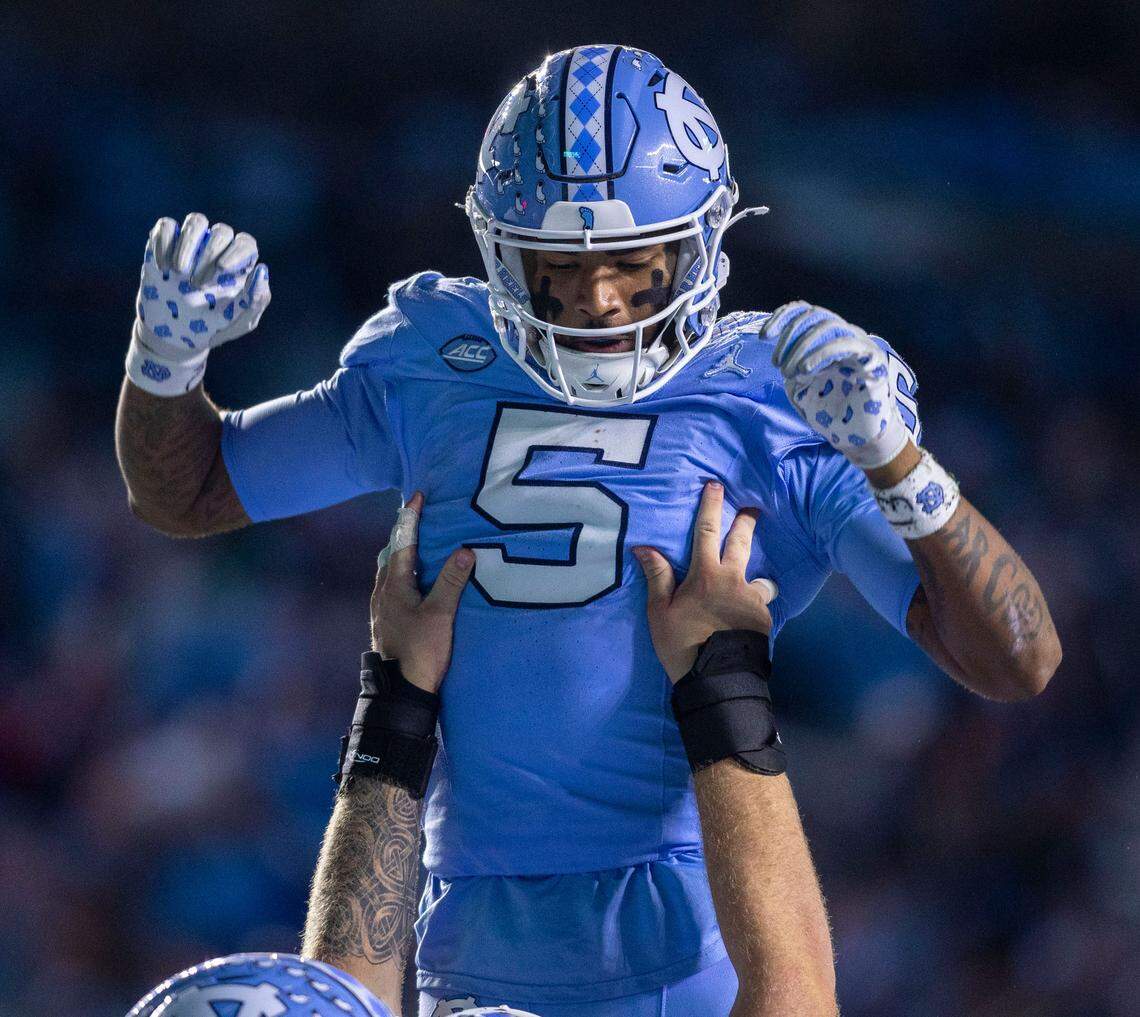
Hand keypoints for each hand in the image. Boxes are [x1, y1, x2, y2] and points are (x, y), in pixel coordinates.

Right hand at [128, 212, 270, 393]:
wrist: (177, 335)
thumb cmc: (215, 327)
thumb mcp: (240, 323)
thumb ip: (256, 301)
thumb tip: (261, 270)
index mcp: (240, 265)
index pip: (245, 244)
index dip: (236, 251)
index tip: (222, 269)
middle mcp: (219, 249)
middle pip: (221, 232)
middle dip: (209, 254)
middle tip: (197, 284)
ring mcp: (192, 244)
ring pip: (196, 221)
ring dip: (187, 244)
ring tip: (179, 272)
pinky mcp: (166, 243)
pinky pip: (166, 227)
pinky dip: (163, 242)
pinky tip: (163, 267)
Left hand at [370, 492, 474, 692]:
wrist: (401, 692)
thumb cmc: (420, 651)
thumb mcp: (440, 614)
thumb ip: (451, 582)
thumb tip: (464, 550)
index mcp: (393, 585)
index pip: (402, 542)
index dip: (411, 518)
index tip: (418, 496)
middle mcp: (383, 592)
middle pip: (392, 553)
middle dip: (405, 533)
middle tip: (421, 517)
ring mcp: (383, 608)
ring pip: (391, 571)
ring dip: (404, 554)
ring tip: (422, 545)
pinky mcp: (389, 621)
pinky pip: (394, 585)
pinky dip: (405, 572)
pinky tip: (417, 580)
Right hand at [635, 482, 777, 683]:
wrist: (718, 678)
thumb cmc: (683, 644)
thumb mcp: (659, 612)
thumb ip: (657, 577)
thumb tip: (644, 547)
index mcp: (706, 574)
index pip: (707, 531)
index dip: (710, 506)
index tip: (716, 485)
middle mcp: (733, 579)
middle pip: (742, 542)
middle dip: (746, 521)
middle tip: (753, 508)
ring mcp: (752, 599)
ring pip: (761, 578)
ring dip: (758, 576)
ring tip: (757, 584)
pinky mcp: (765, 619)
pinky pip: (762, 605)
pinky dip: (756, 608)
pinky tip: (749, 620)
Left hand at [763, 300, 908, 468]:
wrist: (860, 439)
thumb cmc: (833, 413)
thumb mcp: (802, 388)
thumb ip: (792, 367)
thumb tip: (781, 354)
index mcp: (829, 339)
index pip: (806, 312)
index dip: (783, 317)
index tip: (763, 336)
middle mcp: (846, 336)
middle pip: (814, 316)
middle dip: (789, 337)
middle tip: (777, 364)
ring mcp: (861, 345)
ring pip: (829, 325)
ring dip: (802, 347)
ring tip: (790, 372)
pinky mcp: (872, 359)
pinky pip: (846, 344)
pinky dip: (821, 353)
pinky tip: (805, 370)